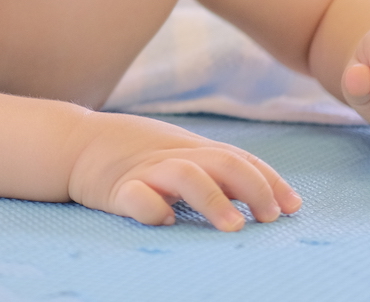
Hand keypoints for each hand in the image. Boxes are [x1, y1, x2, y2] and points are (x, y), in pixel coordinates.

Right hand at [69, 115, 301, 231]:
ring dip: (214, 199)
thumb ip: (215, 169)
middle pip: (221, 162)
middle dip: (252, 188)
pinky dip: (153, 207)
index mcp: (192, 149)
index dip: (270, 180)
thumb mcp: (177, 151)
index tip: (294, 207)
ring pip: (185, 175)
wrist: (74, 142)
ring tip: (233, 227)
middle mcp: (174, 156)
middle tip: (270, 218)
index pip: (240, 159)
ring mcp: (145, 171)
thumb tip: (266, 198)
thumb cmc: (134, 152)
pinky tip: (167, 221)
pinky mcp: (116, 190)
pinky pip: (136, 197)